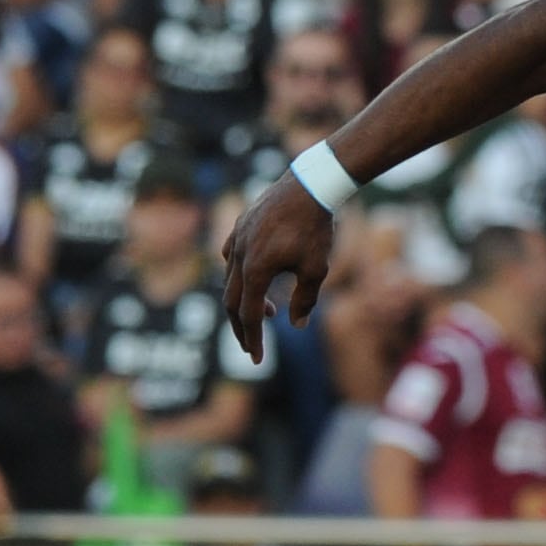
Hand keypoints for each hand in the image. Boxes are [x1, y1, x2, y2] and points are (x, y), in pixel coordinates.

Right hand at [219, 178, 339, 356]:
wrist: (309, 186)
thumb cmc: (316, 229)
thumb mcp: (316, 269)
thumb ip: (305, 299)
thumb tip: (297, 325)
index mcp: (255, 271)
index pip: (249, 316)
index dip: (253, 340)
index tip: (258, 360)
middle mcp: (238, 256)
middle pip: (231, 302)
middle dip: (241, 328)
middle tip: (252, 346)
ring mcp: (236, 239)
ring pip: (229, 279)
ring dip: (243, 301)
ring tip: (267, 312)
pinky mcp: (239, 227)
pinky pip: (230, 256)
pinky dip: (238, 275)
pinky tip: (252, 279)